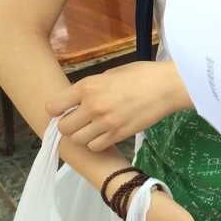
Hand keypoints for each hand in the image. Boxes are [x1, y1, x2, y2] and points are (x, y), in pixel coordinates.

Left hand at [47, 60, 190, 150]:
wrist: (166, 87)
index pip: (54, 106)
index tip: (62, 110)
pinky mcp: (118, 135)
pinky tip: (103, 134)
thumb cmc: (141, 74)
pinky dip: (96, 143)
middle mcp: (92, 106)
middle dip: (67, 125)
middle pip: (64, 128)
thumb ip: (92, 87)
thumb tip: (79, 99)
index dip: (56, 110)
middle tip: (77, 121)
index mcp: (88, 86)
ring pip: (78, 140)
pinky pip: (95, 146)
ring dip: (81, 136)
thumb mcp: (110, 74)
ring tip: (91, 129)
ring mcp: (105, 123)